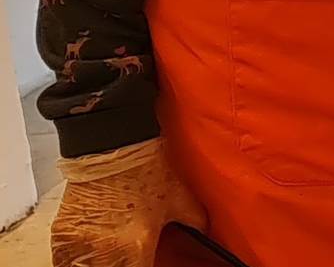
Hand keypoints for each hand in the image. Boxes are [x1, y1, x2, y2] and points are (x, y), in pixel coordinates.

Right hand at [50, 138, 206, 266]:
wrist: (113, 146)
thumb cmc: (146, 170)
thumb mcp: (181, 198)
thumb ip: (195, 223)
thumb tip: (205, 236)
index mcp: (137, 244)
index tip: (147, 262)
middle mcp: (105, 249)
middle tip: (130, 257)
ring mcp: (80, 243)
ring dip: (97, 266)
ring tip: (110, 257)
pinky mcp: (62, 234)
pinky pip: (64, 261)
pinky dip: (75, 262)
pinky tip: (88, 257)